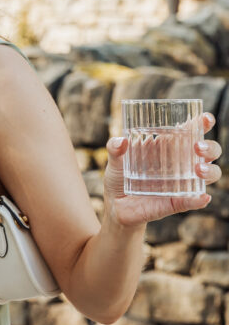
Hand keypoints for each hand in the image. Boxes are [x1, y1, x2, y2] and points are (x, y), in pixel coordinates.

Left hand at [104, 112, 221, 226]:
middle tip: (197, 147)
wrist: (115, 206)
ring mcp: (181, 183)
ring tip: (198, 170)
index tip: (205, 118)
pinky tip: (202, 196)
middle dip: (209, 147)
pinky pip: (193, 201)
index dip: (201, 124)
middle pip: (208, 152)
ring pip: (209, 175)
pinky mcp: (176, 202)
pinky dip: (199, 199)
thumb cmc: (119, 178)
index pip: (190, 133)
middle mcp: (180, 164)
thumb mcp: (114, 161)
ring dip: (210, 171)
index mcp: (168, 148)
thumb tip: (121, 141)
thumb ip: (114, 149)